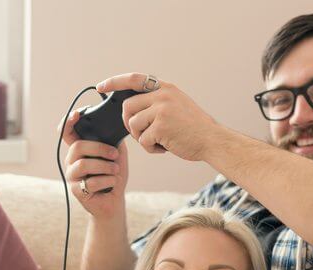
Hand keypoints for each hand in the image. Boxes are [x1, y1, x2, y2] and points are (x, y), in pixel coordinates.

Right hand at [58, 108, 129, 219]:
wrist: (114, 200)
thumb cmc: (113, 175)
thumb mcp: (116, 153)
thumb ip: (112, 139)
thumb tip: (114, 125)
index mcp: (79, 149)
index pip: (66, 132)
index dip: (68, 122)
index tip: (77, 114)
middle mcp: (71, 161)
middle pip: (78, 146)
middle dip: (100, 149)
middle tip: (115, 155)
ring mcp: (72, 176)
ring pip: (83, 165)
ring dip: (105, 167)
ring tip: (115, 171)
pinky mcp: (76, 191)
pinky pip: (91, 182)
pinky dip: (107, 181)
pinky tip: (113, 183)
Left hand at [96, 72, 219, 161]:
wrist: (211, 140)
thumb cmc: (193, 128)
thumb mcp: (177, 104)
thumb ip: (156, 102)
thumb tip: (129, 108)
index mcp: (165, 88)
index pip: (133, 79)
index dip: (114, 82)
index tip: (101, 87)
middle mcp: (162, 95)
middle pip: (127, 107)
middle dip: (128, 124)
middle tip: (140, 133)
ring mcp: (161, 110)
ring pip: (133, 125)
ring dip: (141, 138)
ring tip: (159, 141)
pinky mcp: (161, 126)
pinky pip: (142, 140)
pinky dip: (151, 148)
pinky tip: (165, 148)